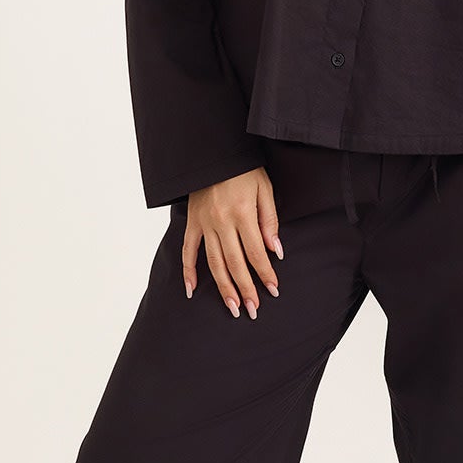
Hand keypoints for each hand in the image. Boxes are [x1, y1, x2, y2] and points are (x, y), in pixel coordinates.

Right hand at [184, 168, 282, 317]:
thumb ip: (269, 221)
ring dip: (223, 287)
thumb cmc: (244, 170)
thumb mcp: (264, 189)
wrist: (214, 152)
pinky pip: (188, 251)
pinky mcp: (192, 222)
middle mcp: (222, 221)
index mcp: (242, 213)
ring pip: (213, 263)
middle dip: (245, 289)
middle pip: (235, 263)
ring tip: (232, 307)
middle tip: (252, 310)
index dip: (265, 273)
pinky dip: (188, 271)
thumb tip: (275, 250)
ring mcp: (204, 223)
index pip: (256, 252)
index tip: (273, 290)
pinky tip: (192, 290)